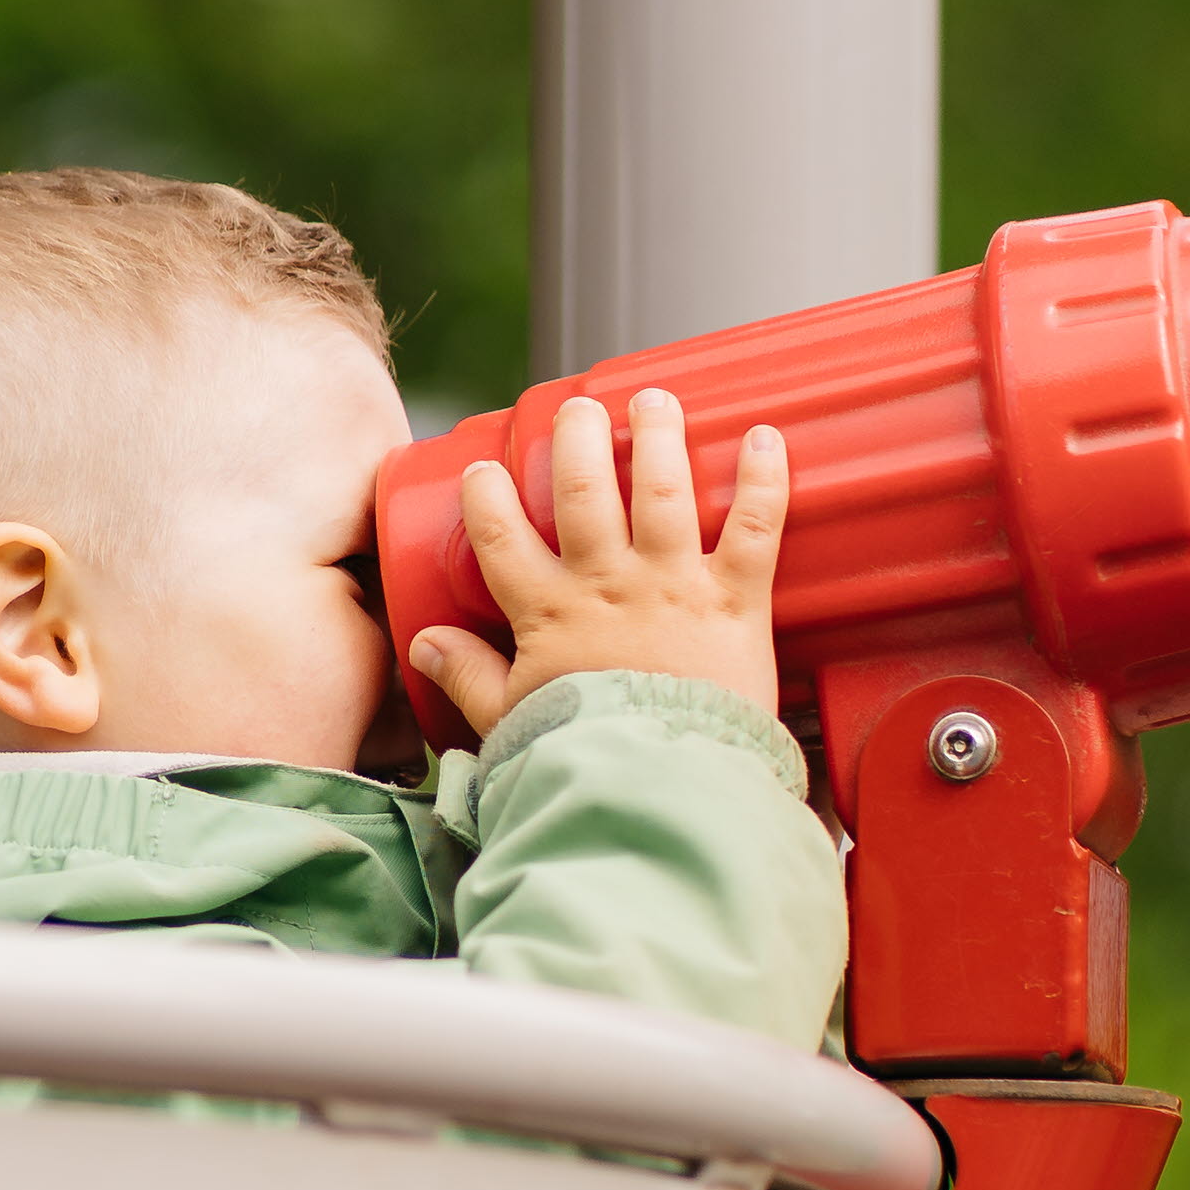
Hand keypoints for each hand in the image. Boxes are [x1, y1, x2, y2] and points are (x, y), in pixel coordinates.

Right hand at [407, 390, 785, 737]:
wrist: (662, 791)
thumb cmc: (583, 762)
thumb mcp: (507, 722)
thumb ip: (467, 678)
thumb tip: (424, 645)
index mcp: (548, 612)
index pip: (501, 534)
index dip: (486, 495)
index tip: (482, 471)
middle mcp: (609, 584)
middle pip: (584, 489)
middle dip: (577, 437)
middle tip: (578, 408)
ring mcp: (673, 586)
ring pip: (663, 489)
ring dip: (659, 435)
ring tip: (656, 399)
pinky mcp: (735, 602)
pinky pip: (754, 528)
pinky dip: (764, 479)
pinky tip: (766, 438)